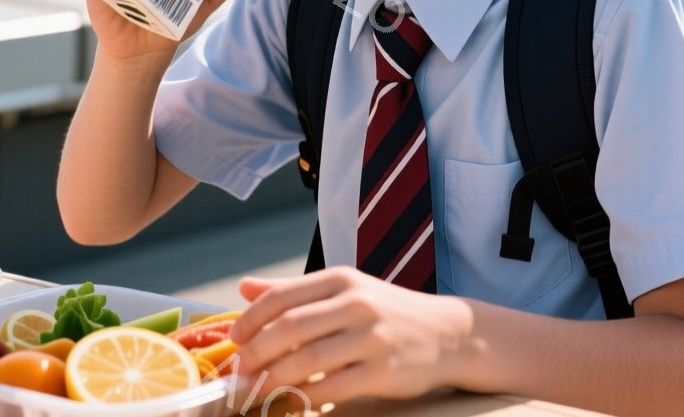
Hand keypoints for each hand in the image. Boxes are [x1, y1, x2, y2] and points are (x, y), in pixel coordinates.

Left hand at [228, 268, 474, 407]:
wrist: (450, 334)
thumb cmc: (388, 313)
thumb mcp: (345, 291)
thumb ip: (295, 291)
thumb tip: (244, 287)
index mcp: (340, 281)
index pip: (281, 297)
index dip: (249, 320)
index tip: (233, 340)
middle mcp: (355, 303)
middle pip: (288, 328)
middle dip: (254, 353)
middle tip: (237, 372)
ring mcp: (371, 337)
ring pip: (306, 360)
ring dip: (272, 379)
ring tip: (255, 390)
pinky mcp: (383, 371)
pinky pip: (332, 387)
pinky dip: (305, 398)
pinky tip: (292, 402)